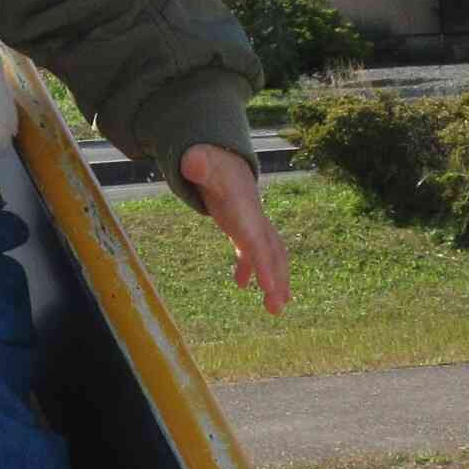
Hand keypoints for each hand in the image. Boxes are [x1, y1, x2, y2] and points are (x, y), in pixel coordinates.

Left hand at [181, 145, 288, 315]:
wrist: (224, 160)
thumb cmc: (213, 163)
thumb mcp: (203, 163)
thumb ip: (198, 163)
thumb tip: (191, 161)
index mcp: (245, 211)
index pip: (256, 241)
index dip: (263, 263)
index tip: (269, 286)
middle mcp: (254, 221)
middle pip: (272, 253)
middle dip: (278, 280)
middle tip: (277, 308)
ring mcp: (252, 227)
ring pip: (270, 257)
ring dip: (274, 281)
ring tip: (275, 308)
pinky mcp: (244, 230)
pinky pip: (253, 254)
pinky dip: (251, 270)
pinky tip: (241, 285)